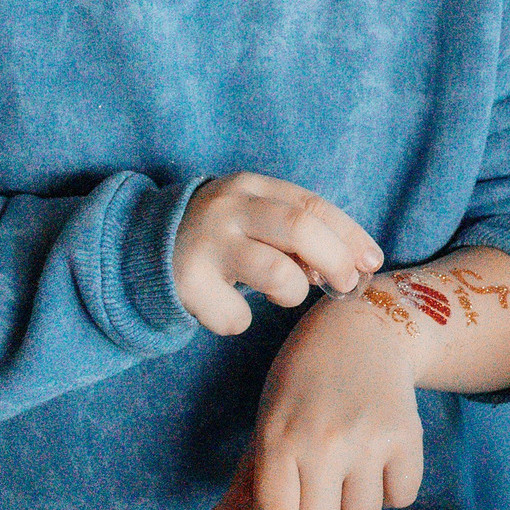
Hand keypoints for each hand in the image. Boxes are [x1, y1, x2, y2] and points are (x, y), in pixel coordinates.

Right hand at [172, 174, 383, 334]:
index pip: (313, 205)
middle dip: (336, 261)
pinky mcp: (187, 282)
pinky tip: (228, 308)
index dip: (350, 235)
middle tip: (345, 285)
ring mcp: (206, 243)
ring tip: (282, 294)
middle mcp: (228, 208)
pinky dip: (240, 321)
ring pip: (276, 274)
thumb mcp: (253, 221)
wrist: (137, 251)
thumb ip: (296, 234)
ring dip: (292, 293)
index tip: (372, 261)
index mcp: (251, 188)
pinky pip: (236, 317)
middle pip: (301, 228)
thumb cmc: (217, 239)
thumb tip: (351, 264)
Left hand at [208, 295, 424, 509]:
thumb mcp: (268, 419)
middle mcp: (323, 444)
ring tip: (348, 472)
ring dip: (352, 509)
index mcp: (279, 440)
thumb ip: (248, 475)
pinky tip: (377, 460)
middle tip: (314, 496)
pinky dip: (389, 490)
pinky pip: (400, 499)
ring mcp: (368, 441)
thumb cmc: (303, 379)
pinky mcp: (406, 437)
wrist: (364, 331)